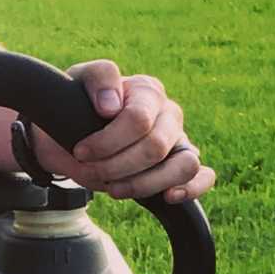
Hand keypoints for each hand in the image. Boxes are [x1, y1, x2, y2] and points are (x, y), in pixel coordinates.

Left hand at [31, 61, 214, 203]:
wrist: (71, 132)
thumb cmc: (79, 104)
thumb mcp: (79, 79)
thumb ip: (99, 77)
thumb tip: (112, 106)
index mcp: (147, 90)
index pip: (138, 120)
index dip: (107, 141)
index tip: (81, 151)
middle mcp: (168, 113)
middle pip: (156, 147)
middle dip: (117, 166)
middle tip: (92, 170)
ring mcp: (179, 139)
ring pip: (184, 165)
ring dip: (144, 183)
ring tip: (114, 188)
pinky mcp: (183, 163)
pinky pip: (203, 176)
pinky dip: (190, 189)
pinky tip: (167, 196)